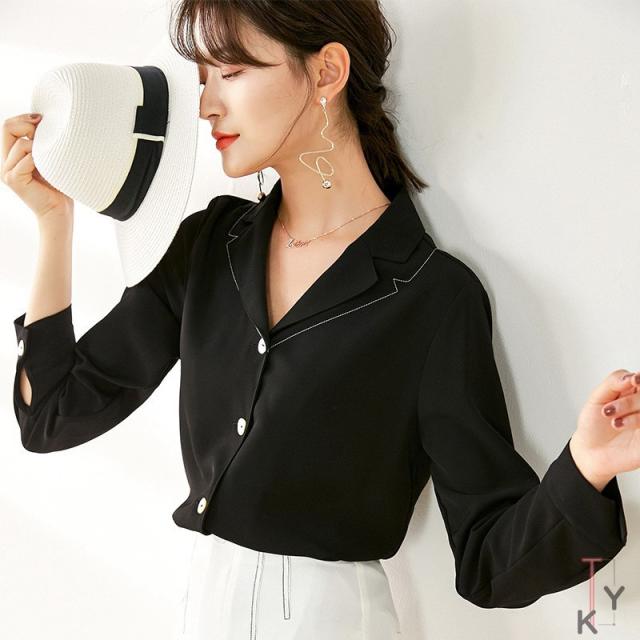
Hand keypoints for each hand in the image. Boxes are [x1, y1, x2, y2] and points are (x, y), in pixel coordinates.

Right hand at [1, 113, 73, 218]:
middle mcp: (4, 161)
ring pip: (20, 143)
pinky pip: (26, 158)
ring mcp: (6, 171)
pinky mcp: (13, 179)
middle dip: (27, 125)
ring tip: (52, 159)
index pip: (8, 125)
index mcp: (10, 155)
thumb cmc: (59, 186)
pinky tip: (49, 168)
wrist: (60, 211)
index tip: (43, 121)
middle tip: (46, 133)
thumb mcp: (48, 158)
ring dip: (40, 146)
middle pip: (7, 127)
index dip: (24, 118)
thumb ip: (40, 142)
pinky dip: (39, 159)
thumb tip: (42, 119)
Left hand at [570, 369, 639, 490]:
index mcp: (632, 391)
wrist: (590, 451)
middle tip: (608, 411)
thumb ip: (613, 383)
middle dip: (629, 402)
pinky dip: (637, 423)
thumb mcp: (597, 399)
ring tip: (615, 424)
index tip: (633, 381)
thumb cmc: (594, 424)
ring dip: (633, 417)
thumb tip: (631, 376)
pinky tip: (623, 427)